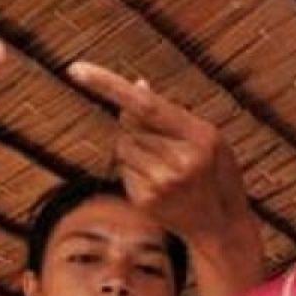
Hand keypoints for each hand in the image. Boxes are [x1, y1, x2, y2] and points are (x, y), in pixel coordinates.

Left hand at [66, 61, 258, 256]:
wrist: (220, 226)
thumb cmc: (215, 172)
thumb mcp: (209, 138)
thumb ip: (173, 113)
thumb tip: (136, 85)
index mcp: (201, 137)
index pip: (146, 105)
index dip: (108, 85)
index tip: (75, 69)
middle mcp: (181, 161)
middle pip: (130, 124)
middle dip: (138, 126)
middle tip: (166, 146)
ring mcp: (161, 184)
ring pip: (122, 144)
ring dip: (134, 148)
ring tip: (164, 167)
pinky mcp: (145, 200)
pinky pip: (122, 168)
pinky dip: (134, 169)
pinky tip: (158, 184)